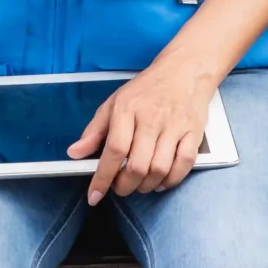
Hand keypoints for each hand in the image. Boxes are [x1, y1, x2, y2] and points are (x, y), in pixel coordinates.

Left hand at [67, 61, 217, 203]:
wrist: (184, 71)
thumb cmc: (146, 89)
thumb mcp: (114, 103)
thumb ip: (94, 131)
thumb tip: (75, 153)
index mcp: (127, 109)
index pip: (114, 150)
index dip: (103, 177)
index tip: (94, 195)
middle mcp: (151, 118)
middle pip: (138, 165)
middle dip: (125, 186)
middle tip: (119, 187)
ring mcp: (175, 126)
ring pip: (160, 169)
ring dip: (146, 186)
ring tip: (139, 184)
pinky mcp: (193, 133)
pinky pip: (184, 165)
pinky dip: (171, 181)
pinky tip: (161, 181)